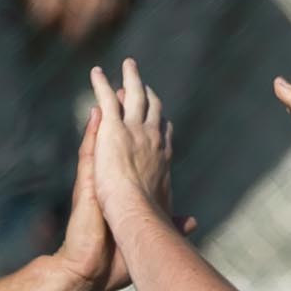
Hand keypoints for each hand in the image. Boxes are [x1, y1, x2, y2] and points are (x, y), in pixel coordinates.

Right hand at [57, 99, 192, 290]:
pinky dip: (92, 129)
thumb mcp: (151, 237)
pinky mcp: (87, 184)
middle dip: (127, 109)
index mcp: (127, 190)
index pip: (139, 153)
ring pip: (103, 137)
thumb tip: (192, 220)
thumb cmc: (114, 262)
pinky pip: (89, 150)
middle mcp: (110, 180)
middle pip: (121, 136)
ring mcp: (97, 180)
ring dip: (107, 108)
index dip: (146, 130)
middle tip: (131, 84)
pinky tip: (96, 108)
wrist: (88, 272)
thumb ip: (171, 223)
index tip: (154, 112)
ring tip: (110, 83)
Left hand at [86, 59, 173, 224]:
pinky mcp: (114, 129)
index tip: (161, 117)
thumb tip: (194, 223)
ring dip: (131, 79)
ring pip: (134, 96)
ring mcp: (134, 131)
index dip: (161, 124)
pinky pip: (107, 99)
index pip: (163, 136)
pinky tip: (96, 73)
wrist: (133, 216)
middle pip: (153, 110)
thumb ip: (177, 220)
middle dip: (149, 95)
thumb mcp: (165, 221)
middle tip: (143, 83)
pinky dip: (102, 85)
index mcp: (162, 161)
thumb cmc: (147, 225)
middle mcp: (152, 140)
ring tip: (129, 65)